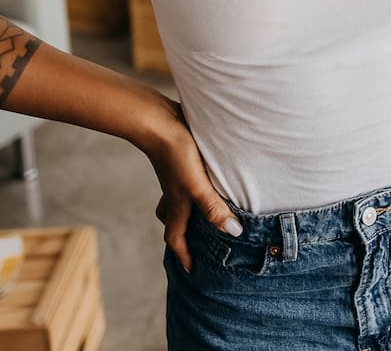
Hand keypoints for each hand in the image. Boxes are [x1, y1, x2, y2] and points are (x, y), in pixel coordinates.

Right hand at [140, 97, 240, 273]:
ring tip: (205, 211)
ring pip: (177, 199)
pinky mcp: (180, 159)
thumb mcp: (198, 185)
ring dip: (187, 209)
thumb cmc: (177, 154)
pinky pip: (185, 180)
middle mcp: (174, 193)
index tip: (190, 270)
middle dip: (182, 234)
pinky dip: (195, 185)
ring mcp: (175, 176)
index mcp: (177, 204)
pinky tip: (211, 176)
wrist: (157, 121)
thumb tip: (233, 232)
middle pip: (173, 220)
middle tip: (196, 243)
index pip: (176, 236)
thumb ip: (213, 208)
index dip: (183, 254)